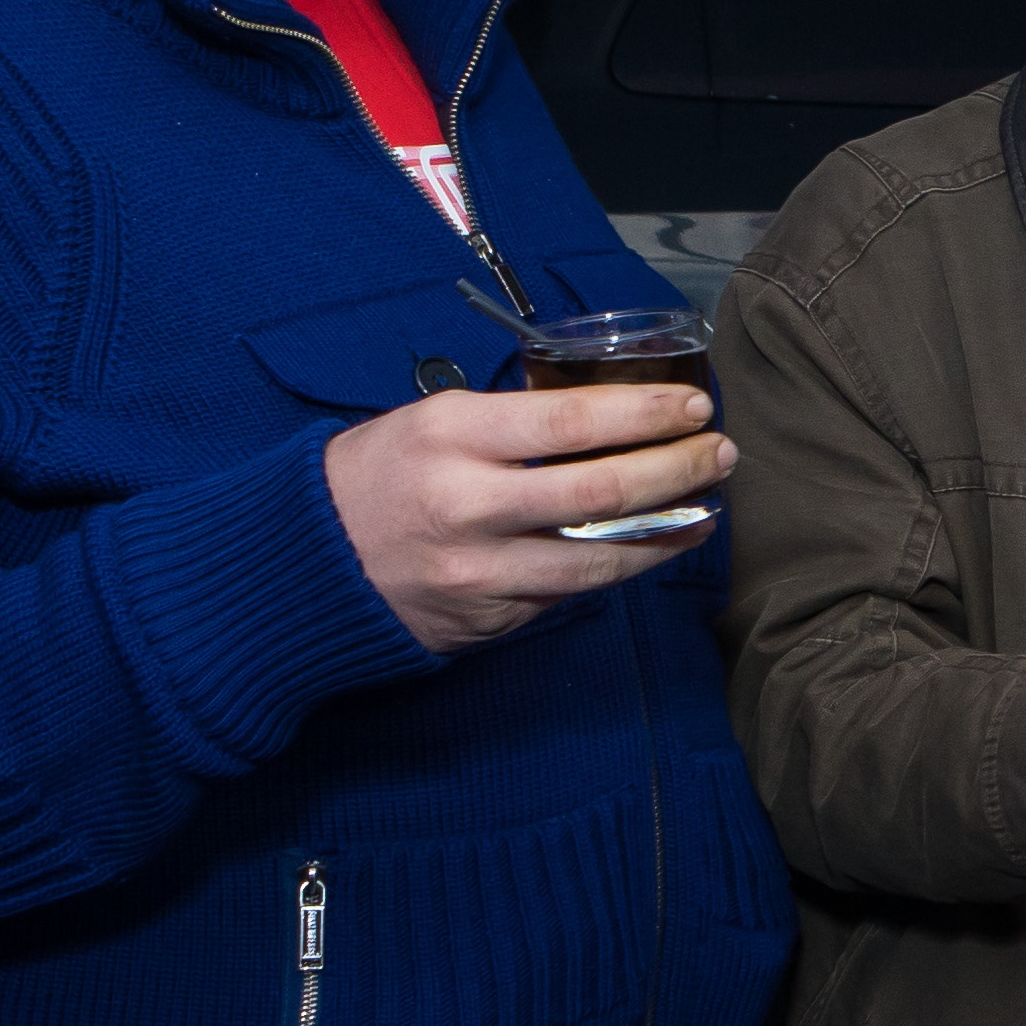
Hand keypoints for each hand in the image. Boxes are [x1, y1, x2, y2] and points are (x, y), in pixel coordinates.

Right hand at [321, 383, 735, 654]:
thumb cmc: (378, 474)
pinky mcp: (489, 618)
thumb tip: (610, 417)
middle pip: (603, 489)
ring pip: (601, 554)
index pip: (573, 421)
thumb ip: (512, 422)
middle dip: (678, 469)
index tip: (694, 407)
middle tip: (721, 452)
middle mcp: (470, 505)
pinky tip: (654, 545)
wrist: (305, 564)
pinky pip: (571, 590)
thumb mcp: (432, 422)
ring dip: (669, 529)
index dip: (647, 414)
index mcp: (453, 436)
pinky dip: (620, 565)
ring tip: (707, 505)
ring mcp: (481, 571)